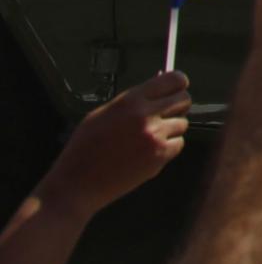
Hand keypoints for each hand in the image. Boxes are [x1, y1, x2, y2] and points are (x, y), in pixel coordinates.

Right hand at [40, 71, 190, 214]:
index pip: (174, 79)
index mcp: (130, 101)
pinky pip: (178, 144)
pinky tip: (148, 152)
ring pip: (182, 123)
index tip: (176, 88)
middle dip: (177, 105)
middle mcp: (145, 115)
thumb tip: (157, 88)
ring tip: (147, 139)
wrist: (76, 184)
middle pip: (185, 99)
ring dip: (170, 129)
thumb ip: (132, 100)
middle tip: (165, 113)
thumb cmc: (85, 149)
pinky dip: (168, 148)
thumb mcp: (103, 114)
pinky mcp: (159, 157)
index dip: (178, 83)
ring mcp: (154, 136)